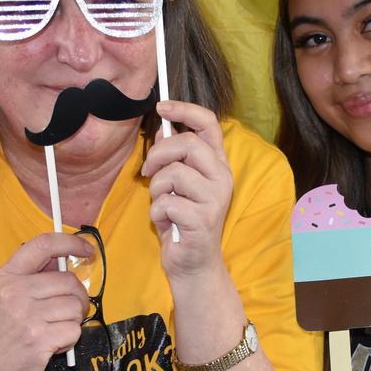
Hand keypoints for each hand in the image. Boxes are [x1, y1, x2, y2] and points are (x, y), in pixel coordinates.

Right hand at [0, 233, 94, 370]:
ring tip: (53, 330)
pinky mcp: (39, 340)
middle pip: (69, 281)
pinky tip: (52, 344)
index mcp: (7, 276)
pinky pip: (75, 330)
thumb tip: (67, 258)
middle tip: (66, 311)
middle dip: (77, 297)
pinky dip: (70, 339)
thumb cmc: (2, 335)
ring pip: (75, 306)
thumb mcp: (6, 297)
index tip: (86, 249)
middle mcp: (15, 292)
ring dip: (72, 320)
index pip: (43, 244)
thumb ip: (33, 277)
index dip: (70, 242)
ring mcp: (27, 316)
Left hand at [141, 101, 232, 278]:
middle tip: (147, 170)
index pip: (209, 124)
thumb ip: (177, 159)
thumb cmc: (183, 221)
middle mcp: (222, 178)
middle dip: (159, 153)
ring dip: (156, 189)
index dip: (185, 110)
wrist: (194, 264)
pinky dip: (156, 213)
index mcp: (218, 165)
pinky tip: (166, 223)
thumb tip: (162, 129)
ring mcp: (215, 199)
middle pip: (188, 144)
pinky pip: (166, 202)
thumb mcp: (180, 184)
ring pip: (173, 173)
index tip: (161, 107)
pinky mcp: (202, 220)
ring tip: (162, 203)